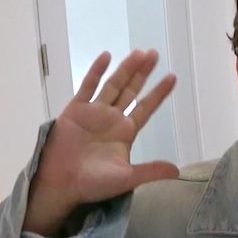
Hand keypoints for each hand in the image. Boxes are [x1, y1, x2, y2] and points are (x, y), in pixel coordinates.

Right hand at [25, 49, 177, 235]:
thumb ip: (150, 171)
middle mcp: (111, 119)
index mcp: (125, 132)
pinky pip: (88, 87)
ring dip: (126, 69)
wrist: (60, 184)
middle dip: (143, 73)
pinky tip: (106, 56)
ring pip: (113, 85)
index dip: (158, 93)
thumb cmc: (93, 183)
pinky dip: (96, 71)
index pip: (146, 108)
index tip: (172, 77)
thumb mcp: (126, 178)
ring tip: (139, 53)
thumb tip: (177, 171)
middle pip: (131, 90)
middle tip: (155, 54)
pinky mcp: (75, 110)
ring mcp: (93, 112)